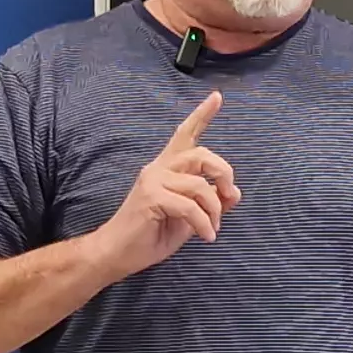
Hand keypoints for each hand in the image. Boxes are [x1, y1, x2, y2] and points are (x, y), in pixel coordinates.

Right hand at [84, 93, 239, 278]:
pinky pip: (190, 206)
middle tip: (228, 197)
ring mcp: (153, 180)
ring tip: (212, 228)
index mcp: (166, 169)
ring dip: (214, 210)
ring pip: (199, 185)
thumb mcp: (189, 218)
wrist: (118, 254)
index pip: (185, 135)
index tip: (217, 97)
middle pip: (202, 155)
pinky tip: (206, 236)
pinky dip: (204, 223)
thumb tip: (235, 193)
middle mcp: (158, 168)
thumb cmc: (150, 236)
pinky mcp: (150, 197)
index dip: (202, 115)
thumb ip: (209, 203)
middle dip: (223, 174)